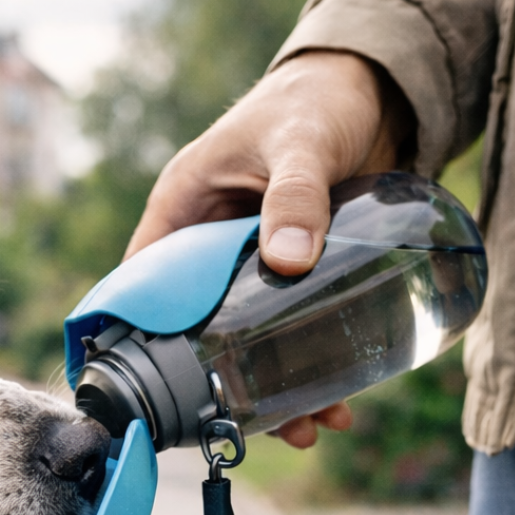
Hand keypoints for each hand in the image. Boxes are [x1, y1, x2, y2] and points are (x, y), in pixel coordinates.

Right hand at [125, 50, 414, 446]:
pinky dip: (314, 363)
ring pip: (251, 340)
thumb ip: (295, 195)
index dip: (137, 340)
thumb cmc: (315, 99)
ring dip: (278, 386)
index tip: (152, 396)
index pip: (141, 285)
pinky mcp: (296, 273)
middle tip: (250, 427)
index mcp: (182, 211)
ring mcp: (254, 264)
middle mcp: (210, 245)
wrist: (376, 86)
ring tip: (313, 428)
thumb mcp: (299, 142)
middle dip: (225, 383)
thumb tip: (289, 262)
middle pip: (200, 328)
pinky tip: (342, 397)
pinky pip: (293, 329)